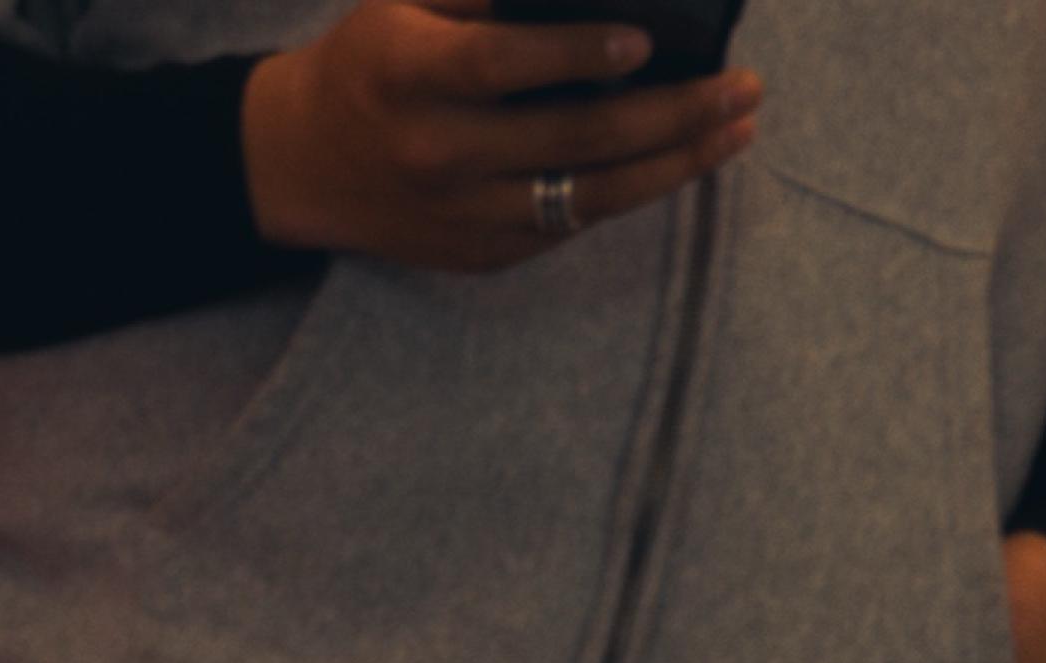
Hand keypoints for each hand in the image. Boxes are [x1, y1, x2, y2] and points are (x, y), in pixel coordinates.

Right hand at [241, 0, 758, 270]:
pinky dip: (632, 190)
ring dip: (675, 164)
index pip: (504, 67)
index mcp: (409, 78)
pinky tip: (680, 159)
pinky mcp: (479, 254)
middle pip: (573, 140)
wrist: (304, 163)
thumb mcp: (407, 2)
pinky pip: (569, 223)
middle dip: (672, 112)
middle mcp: (437, 155)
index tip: (644, 42)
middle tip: (741, 85)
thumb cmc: (371, 61)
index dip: (578, 54)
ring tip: (736, 128)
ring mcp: (462, 216)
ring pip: (589, 196)